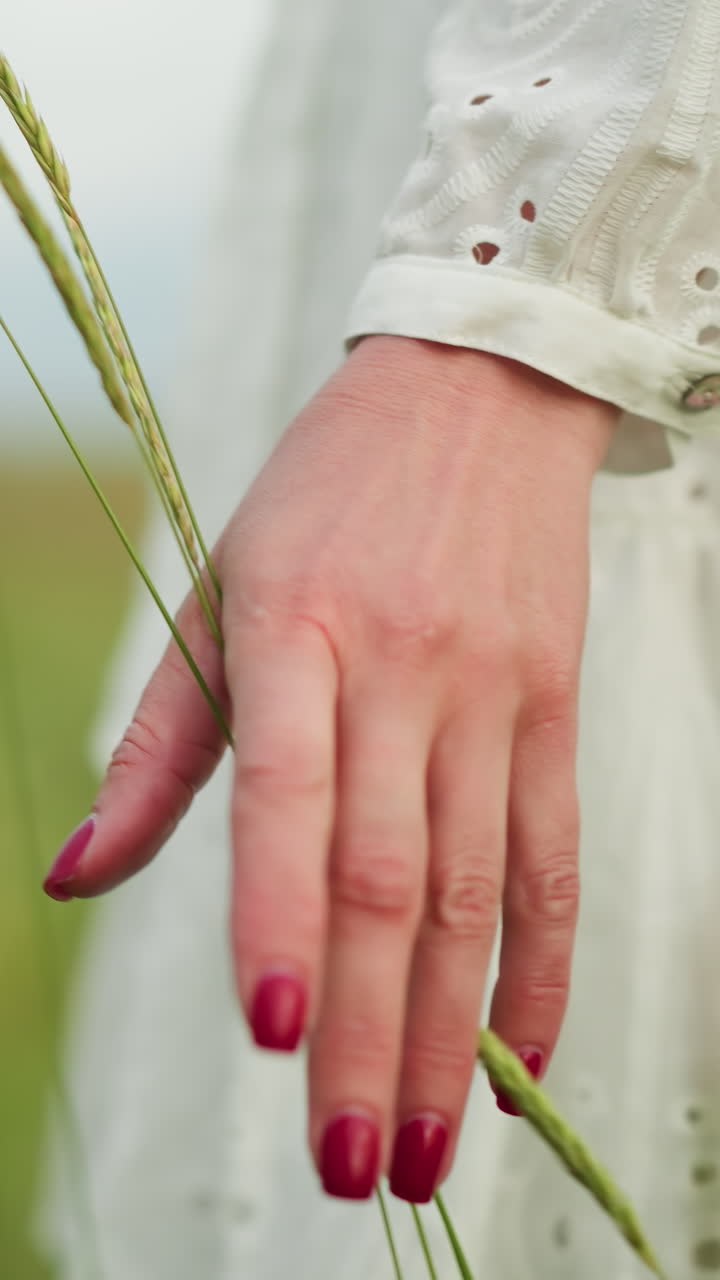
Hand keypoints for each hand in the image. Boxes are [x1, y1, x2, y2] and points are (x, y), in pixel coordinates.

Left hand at [45, 336, 617, 1202]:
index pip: (290, 800)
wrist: (479, 393)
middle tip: (350, 1164)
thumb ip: (159, 742)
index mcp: (298, 628)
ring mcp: (493, 691)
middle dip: (368, 1032)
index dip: (280, 922)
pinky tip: (521, 1054)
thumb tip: (77, 874)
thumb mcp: (223, 586)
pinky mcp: (553, 704)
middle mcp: (405, 668)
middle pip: (393, 878)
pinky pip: (553, 853)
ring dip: (451, 1030)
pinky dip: (541, 963)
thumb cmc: (328, 494)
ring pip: (477, 888)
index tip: (274, 1040)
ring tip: (424, 1145)